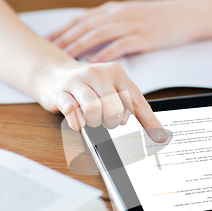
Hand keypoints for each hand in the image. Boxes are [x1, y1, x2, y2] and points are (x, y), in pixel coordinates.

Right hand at [36, 60, 166, 141]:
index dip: (149, 121)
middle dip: (112, 121)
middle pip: (115, 108)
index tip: (159, 137)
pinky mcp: (60, 92)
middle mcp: (97, 73)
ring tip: (92, 119)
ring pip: (94, 109)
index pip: (136, 100)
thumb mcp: (110, 87)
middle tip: (106, 119)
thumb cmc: (88, 85)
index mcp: (115, 72)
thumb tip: (154, 130)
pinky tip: (79, 120)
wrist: (52, 73)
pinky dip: (78, 123)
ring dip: (95, 122)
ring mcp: (77, 82)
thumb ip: (129, 104)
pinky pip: (73, 113)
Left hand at [48, 0, 200, 61]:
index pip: (82, 19)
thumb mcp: (132, 16)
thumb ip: (113, 24)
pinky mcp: (143, 36)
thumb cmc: (160, 18)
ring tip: (65, 57)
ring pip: (98, 34)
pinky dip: (106, 53)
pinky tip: (95, 62)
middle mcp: (118, 15)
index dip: (64, 29)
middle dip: (65, 38)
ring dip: (80, 46)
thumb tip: (95, 39)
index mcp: (114, 11)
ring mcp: (131, 25)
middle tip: (49, 51)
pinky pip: (120, 45)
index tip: (48, 40)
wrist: (186, 14)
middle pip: (85, 26)